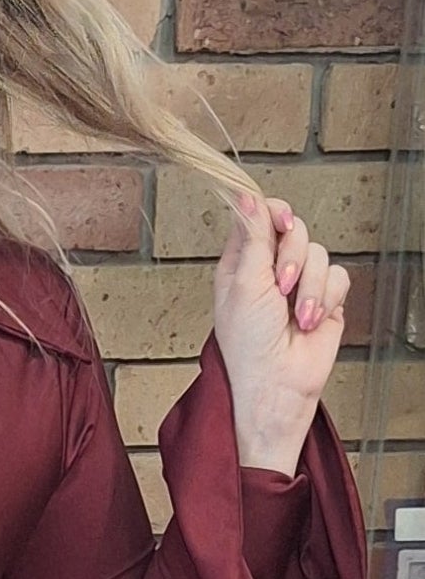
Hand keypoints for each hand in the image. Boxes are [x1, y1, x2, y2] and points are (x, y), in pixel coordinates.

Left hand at [212, 187, 349, 475]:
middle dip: (292, 256)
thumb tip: (245, 193)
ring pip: (319, 251)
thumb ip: (252, 237)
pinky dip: (326, 298)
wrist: (277, 385)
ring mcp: (301, 283)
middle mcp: (271, 268)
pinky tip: (312, 321)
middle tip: (281, 285)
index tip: (278, 222)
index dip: (272, 213)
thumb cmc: (249, 344)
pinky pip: (337, 275)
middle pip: (294, 229)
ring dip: (309, 286)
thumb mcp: (244, 283)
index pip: (259, 217)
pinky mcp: (326, 298)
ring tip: (296, 316)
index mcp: (242, 262)